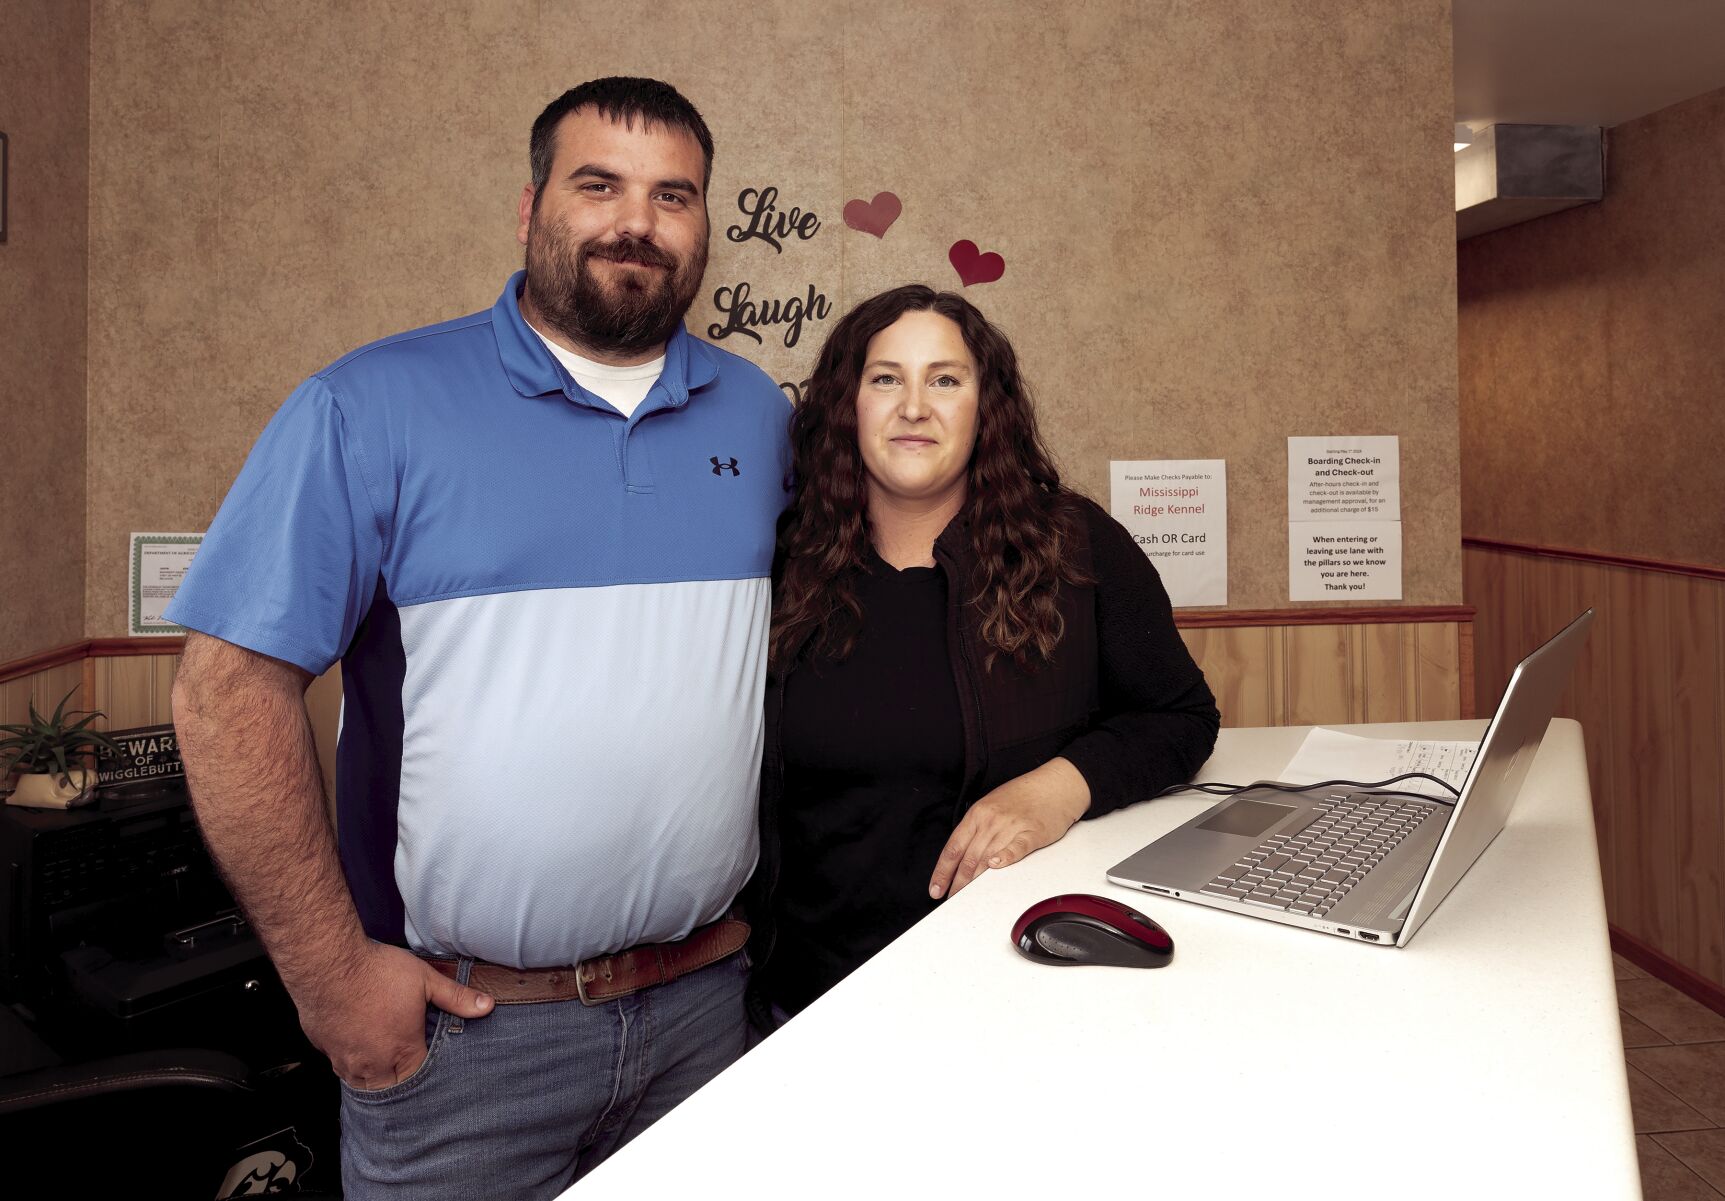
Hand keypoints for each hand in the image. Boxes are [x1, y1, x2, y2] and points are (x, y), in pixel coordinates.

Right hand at [297, 941, 493, 1089]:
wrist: (327, 963)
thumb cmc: (376, 971)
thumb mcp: (425, 980)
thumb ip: (456, 997)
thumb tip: (487, 1006)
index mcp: (401, 1051)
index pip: (418, 1082)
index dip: (426, 1079)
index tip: (430, 1073)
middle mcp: (372, 1063)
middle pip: (389, 1090)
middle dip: (399, 1085)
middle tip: (407, 1075)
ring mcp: (344, 1059)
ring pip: (361, 1084)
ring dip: (373, 1080)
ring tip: (383, 1069)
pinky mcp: (324, 1048)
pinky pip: (339, 1067)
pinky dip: (350, 1065)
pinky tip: (357, 1049)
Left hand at [929, 758, 1090, 898]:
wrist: (1054, 785)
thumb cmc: (1023, 796)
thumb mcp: (990, 805)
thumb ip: (976, 828)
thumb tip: (960, 854)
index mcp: (977, 814)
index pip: (953, 848)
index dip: (942, 871)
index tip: (935, 888)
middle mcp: (991, 821)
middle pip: (968, 858)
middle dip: (957, 883)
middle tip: (951, 898)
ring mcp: (1011, 826)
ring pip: (987, 858)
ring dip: (975, 881)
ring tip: (967, 897)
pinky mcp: (1032, 833)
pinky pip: (1016, 848)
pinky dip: (1005, 858)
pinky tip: (996, 866)